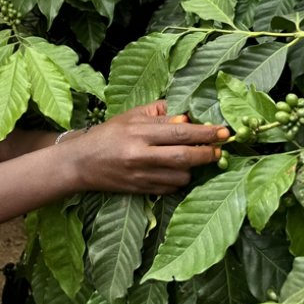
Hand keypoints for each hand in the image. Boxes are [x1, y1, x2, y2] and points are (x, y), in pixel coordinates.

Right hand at [66, 101, 226, 194]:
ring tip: (193, 159)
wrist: (80, 163)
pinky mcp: (139, 190)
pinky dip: (178, 180)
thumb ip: (158, 114)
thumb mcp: (130, 117)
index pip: (180, 131)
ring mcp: (140, 175)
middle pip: (184, 156)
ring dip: (192, 168)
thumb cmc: (107, 135)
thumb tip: (187, 116)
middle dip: (208, 153)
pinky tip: (176, 171)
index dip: (205, 132)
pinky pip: (170, 188)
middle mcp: (140, 154)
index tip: (224, 131)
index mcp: (138, 131)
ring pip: (180, 175)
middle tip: (220, 150)